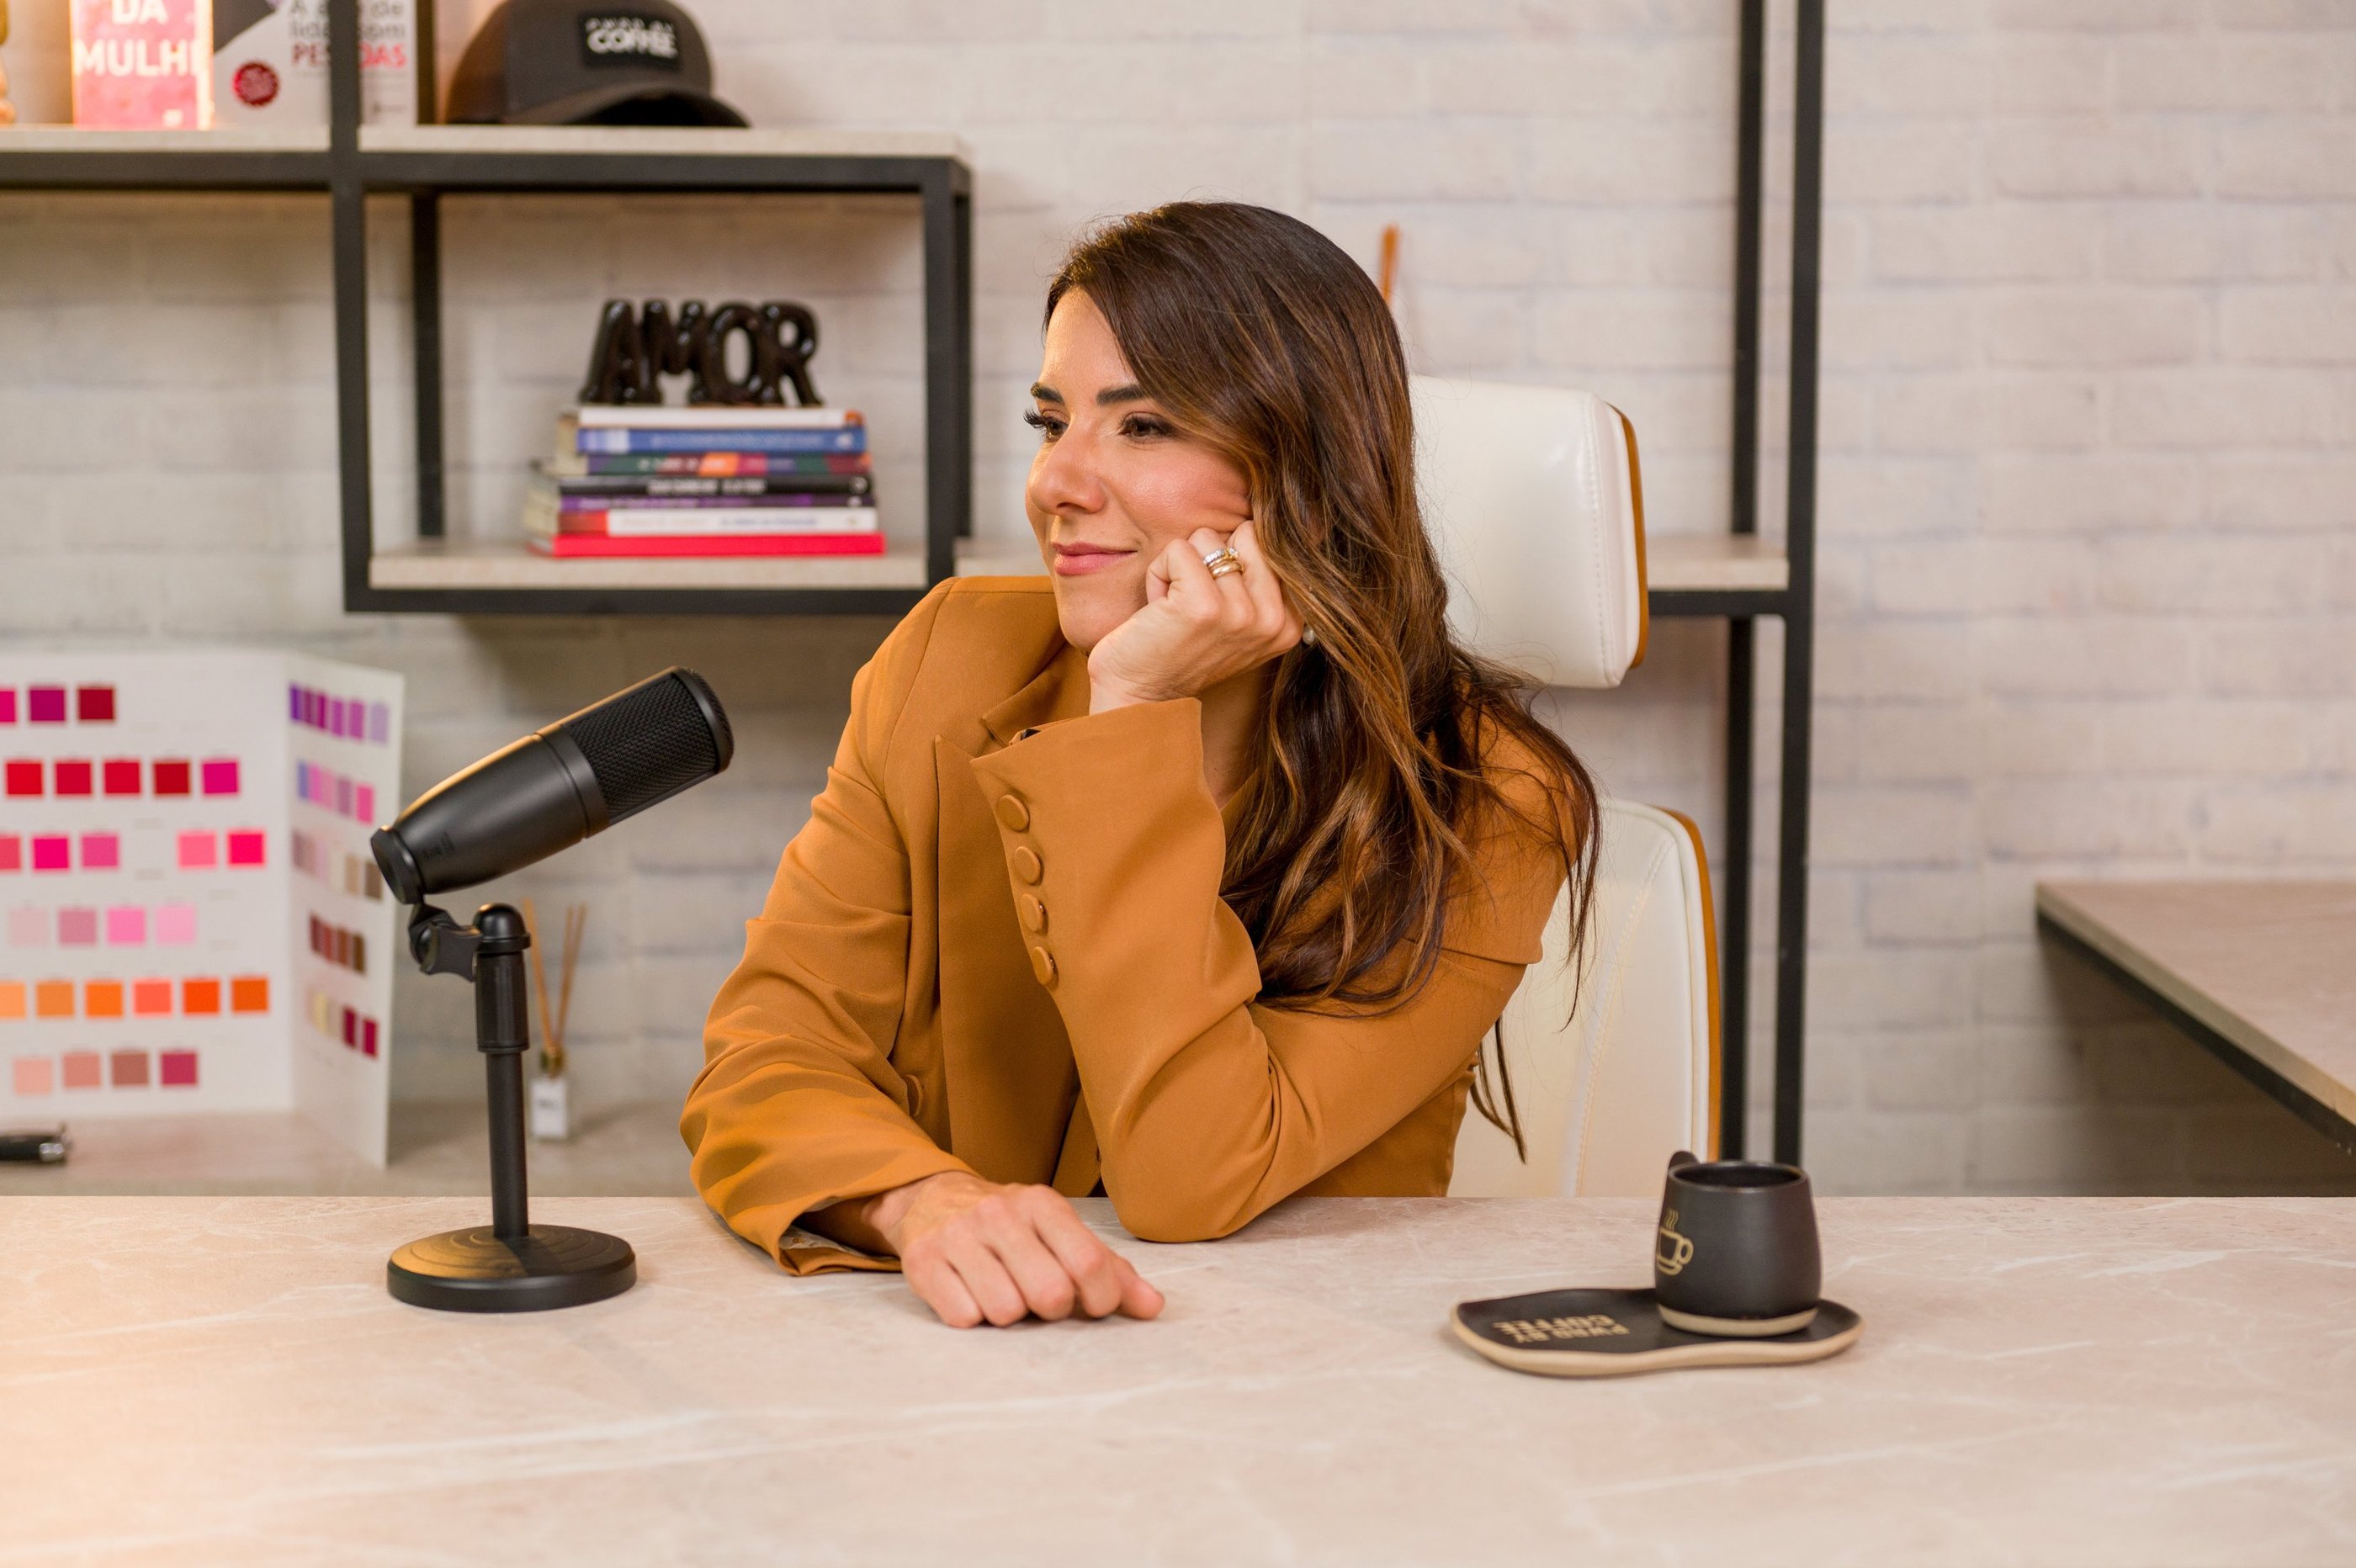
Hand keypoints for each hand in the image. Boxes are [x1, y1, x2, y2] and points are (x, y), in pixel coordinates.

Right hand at [868, 1171, 1164, 1328]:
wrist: (931, 1200)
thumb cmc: (1011, 1228)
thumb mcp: (1059, 1234)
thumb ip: (1109, 1270)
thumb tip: (1154, 1307)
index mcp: (1041, 1204)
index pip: (1089, 1263)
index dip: (1101, 1300)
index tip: (1093, 1306)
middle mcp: (999, 1213)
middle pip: (1050, 1293)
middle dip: (1052, 1310)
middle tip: (1041, 1299)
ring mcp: (958, 1236)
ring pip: (1005, 1311)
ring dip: (1010, 1316)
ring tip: (1003, 1293)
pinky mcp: (923, 1262)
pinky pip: (964, 1318)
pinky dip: (973, 1317)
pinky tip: (970, 1295)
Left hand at [1087, 520, 1302, 713]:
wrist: (1139, 697)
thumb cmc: (1180, 650)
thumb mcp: (1236, 620)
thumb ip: (1259, 579)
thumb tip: (1264, 518)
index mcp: (1290, 623)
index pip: (1269, 543)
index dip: (1231, 562)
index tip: (1216, 607)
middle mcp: (1274, 620)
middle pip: (1245, 533)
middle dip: (1208, 559)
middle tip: (1192, 604)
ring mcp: (1241, 614)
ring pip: (1208, 538)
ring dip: (1180, 569)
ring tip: (1175, 609)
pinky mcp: (1203, 606)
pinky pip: (1179, 550)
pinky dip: (1159, 573)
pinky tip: (1159, 609)